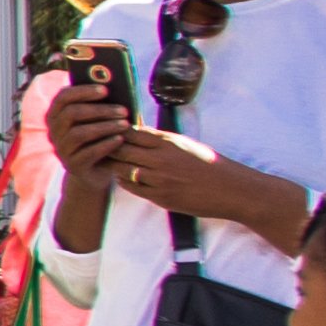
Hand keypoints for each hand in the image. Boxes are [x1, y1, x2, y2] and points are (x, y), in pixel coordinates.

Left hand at [90, 125, 293, 241]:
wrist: (231, 190)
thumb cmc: (210, 165)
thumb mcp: (186, 145)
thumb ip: (162, 141)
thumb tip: (138, 134)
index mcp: (169, 142)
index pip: (131, 131)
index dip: (116, 130)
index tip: (105, 128)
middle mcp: (162, 159)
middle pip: (121, 148)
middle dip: (107, 146)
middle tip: (94, 143)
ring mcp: (160, 179)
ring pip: (123, 169)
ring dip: (112, 165)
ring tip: (101, 160)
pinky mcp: (161, 197)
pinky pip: (132, 188)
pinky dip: (124, 181)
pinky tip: (121, 177)